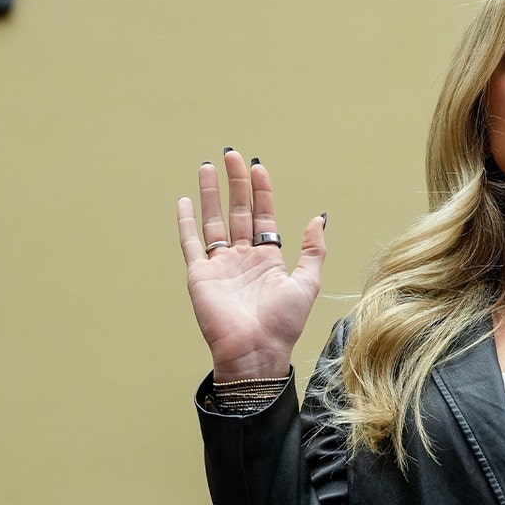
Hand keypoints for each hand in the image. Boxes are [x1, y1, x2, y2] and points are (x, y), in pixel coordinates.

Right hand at [177, 149, 325, 381]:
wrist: (256, 350)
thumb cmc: (284, 323)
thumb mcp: (308, 282)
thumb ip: (313, 250)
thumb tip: (319, 218)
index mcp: (268, 259)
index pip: (263, 216)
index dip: (261, 191)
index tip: (257, 167)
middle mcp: (243, 258)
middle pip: (238, 211)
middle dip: (236, 182)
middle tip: (231, 154)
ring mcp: (220, 265)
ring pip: (214, 221)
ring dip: (210, 194)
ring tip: (208, 166)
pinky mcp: (200, 274)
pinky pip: (191, 243)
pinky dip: (187, 222)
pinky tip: (185, 201)